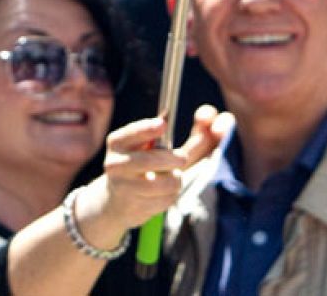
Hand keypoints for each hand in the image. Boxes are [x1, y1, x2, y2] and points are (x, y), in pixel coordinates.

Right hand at [76, 106, 231, 236]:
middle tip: (181, 159)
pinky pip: (165, 200)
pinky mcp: (133, 207)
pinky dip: (170, 196)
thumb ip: (188, 137)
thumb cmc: (145, 167)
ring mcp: (122, 186)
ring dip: (175, 180)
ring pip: (165, 182)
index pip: (132, 133)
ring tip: (169, 178)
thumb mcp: (158, 149)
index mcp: (118, 142)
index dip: (147, 129)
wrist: (117, 201)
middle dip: (174, 159)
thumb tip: (212, 119)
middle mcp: (114, 163)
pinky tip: (161, 194)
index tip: (162, 124)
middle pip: (152, 160)